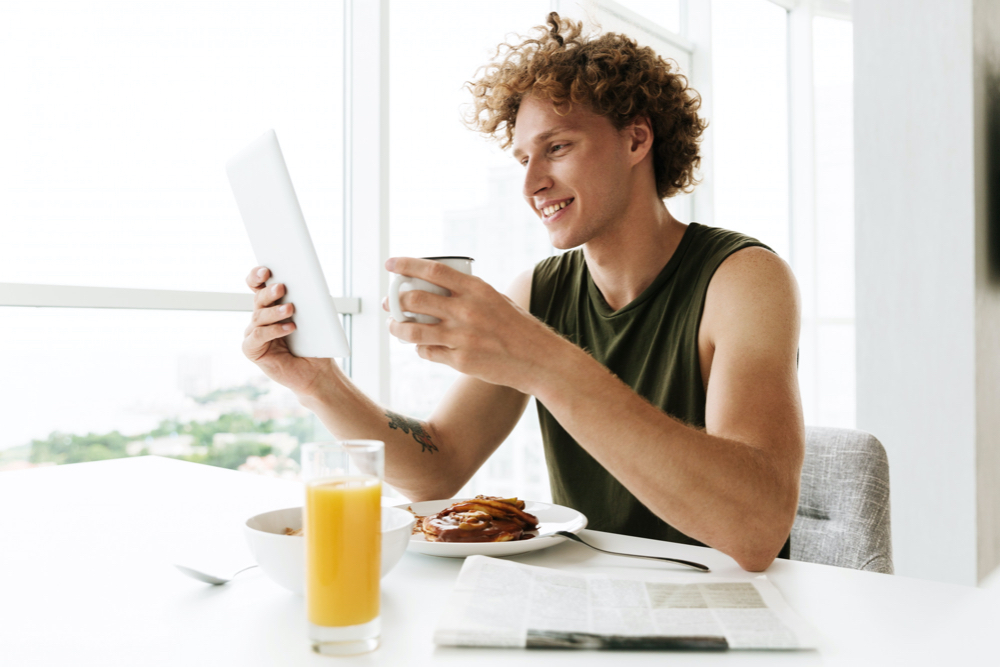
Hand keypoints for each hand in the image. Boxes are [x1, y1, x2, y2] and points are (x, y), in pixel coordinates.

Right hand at [242, 266, 335, 396]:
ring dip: (275, 312)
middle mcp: (259, 317)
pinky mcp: (252, 350)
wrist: (316, 371)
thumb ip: (305, 301)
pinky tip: (290, 328)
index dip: (257, 276)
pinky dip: (274, 330)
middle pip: (258, 299)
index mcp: (270, 305)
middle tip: (282, 286)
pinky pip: (259, 336)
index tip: (266, 269)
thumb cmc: (315, 343)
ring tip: (291, 309)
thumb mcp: (313, 317)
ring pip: (259, 316)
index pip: (257, 285)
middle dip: (269, 291)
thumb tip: (305, 283)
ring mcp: (253, 333)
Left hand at [383, 257, 558, 392]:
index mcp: (477, 289)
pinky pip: (427, 352)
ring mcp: (462, 337)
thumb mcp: (496, 299)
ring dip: (397, 328)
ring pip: (413, 330)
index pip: (433, 271)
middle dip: (395, 300)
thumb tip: (436, 290)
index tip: (391, 264)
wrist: (539, 360)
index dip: (407, 265)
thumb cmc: (518, 327)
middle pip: (414, 299)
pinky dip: (419, 348)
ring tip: (394, 327)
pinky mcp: (460, 361)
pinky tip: (421, 346)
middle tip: (391, 302)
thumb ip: (469, 294)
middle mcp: (467, 311)